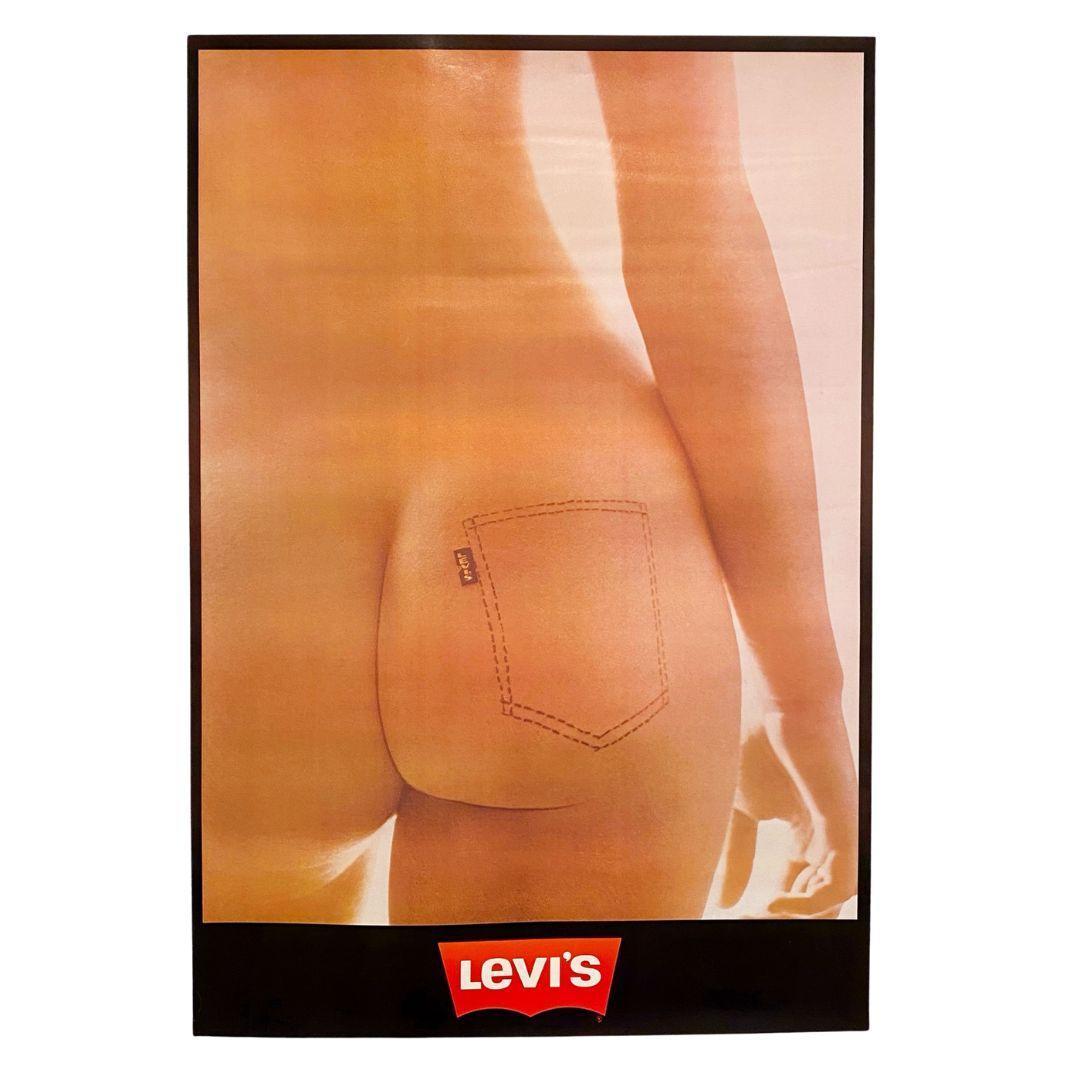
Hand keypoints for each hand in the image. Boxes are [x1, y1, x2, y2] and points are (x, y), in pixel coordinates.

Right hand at [719, 718, 856, 917]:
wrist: (783, 703)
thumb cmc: (760, 746)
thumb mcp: (741, 811)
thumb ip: (736, 855)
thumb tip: (722, 902)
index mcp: (810, 839)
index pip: (799, 891)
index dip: (771, 911)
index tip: (738, 919)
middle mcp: (832, 842)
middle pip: (819, 903)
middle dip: (783, 920)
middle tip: (748, 924)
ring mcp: (842, 836)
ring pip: (832, 901)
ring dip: (794, 917)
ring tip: (756, 916)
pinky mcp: (847, 827)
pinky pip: (841, 885)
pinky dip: (810, 904)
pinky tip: (774, 904)